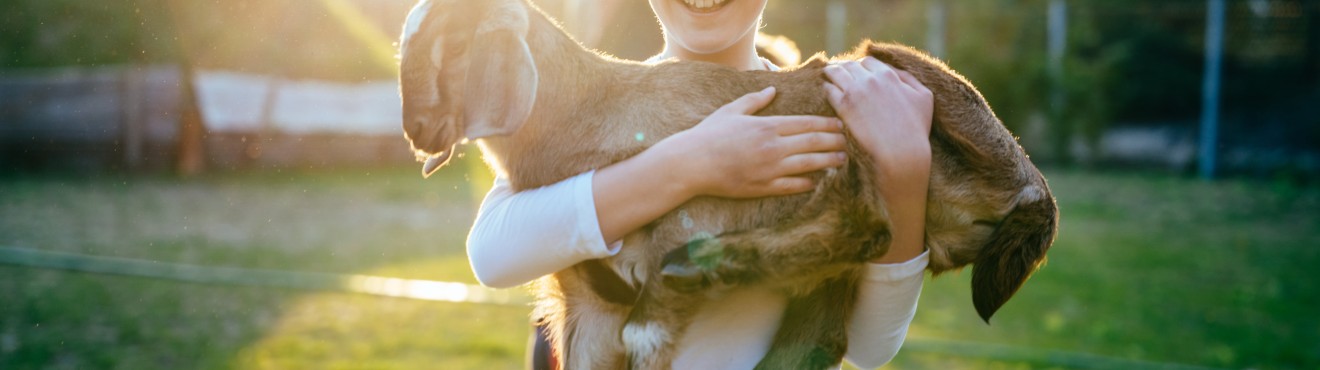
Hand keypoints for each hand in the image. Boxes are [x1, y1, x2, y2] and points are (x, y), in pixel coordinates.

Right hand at [657, 86, 847, 198]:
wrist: (691, 164)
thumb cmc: (709, 134)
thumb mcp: (731, 111)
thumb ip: (754, 100)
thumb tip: (772, 88)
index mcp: (767, 126)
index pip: (806, 124)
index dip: (826, 124)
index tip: (840, 124)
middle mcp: (773, 147)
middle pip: (813, 143)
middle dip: (833, 141)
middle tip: (848, 141)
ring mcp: (769, 169)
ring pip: (808, 165)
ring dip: (828, 161)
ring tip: (842, 159)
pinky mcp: (763, 187)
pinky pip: (792, 185)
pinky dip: (807, 183)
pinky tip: (817, 181)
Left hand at [823, 57, 932, 169]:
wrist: (902, 151)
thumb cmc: (916, 128)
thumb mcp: (924, 97)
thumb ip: (909, 79)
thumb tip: (894, 71)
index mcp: (888, 75)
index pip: (867, 62)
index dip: (860, 66)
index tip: (855, 72)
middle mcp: (870, 79)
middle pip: (849, 65)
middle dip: (842, 67)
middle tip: (836, 72)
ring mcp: (855, 92)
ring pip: (835, 72)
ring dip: (830, 73)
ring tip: (827, 78)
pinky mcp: (844, 107)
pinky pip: (828, 90)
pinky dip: (826, 89)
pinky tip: (827, 93)